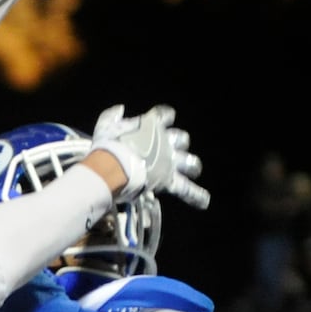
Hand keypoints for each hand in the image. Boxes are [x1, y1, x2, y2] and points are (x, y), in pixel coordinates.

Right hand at [91, 104, 209, 208]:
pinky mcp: (169, 179)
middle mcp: (165, 141)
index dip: (166, 116)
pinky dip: (196, 196)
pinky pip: (187, 189)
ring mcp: (170, 161)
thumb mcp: (106, 126)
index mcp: (151, 126)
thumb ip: (112, 115)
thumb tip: (120, 109)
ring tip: (193, 171)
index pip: (164, 115)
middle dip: (179, 143)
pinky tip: (205, 202)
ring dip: (192, 166)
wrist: (114, 165)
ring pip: (190, 162)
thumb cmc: (109, 145)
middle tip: (173, 150)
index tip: (167, 117)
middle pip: (181, 138)